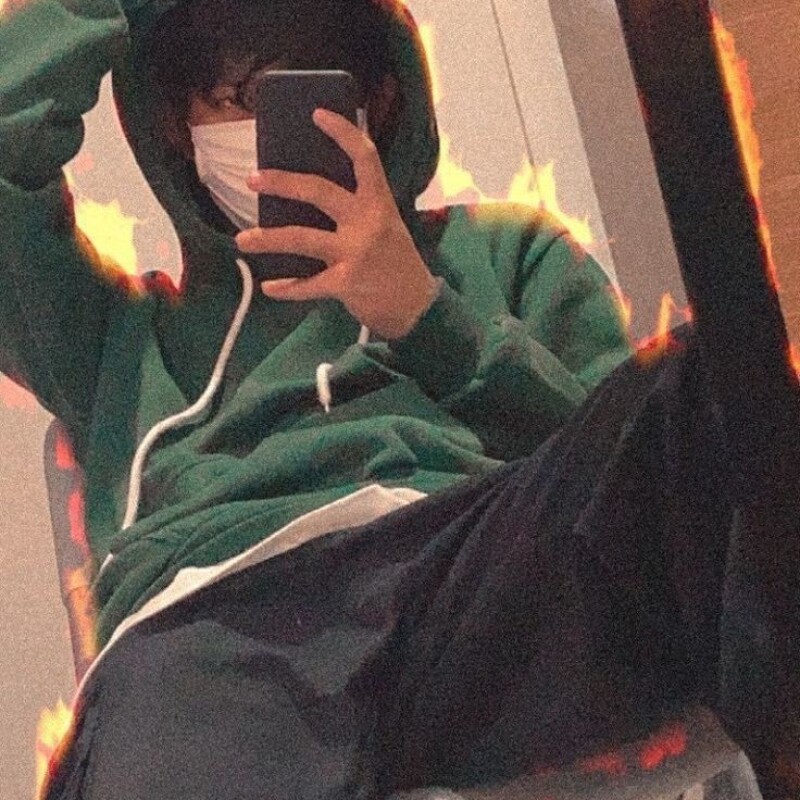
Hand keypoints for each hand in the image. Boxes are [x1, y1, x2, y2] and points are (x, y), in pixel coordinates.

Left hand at [235, 108, 439, 339]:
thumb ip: (358, 208)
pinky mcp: (346, 283)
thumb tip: (310, 192)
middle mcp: (367, 223)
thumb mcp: (386, 225)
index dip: (342, 133)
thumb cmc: (395, 260)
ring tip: (243, 240)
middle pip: (318, 191)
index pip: (365, 158)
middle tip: (252, 179)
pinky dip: (286, 288)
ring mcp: (356, 253)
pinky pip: (308, 285)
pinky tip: (269, 288)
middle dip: (281, 183)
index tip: (316, 114)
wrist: (415, 305)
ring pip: (301, 238)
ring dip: (267, 239)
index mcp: (380, 202)